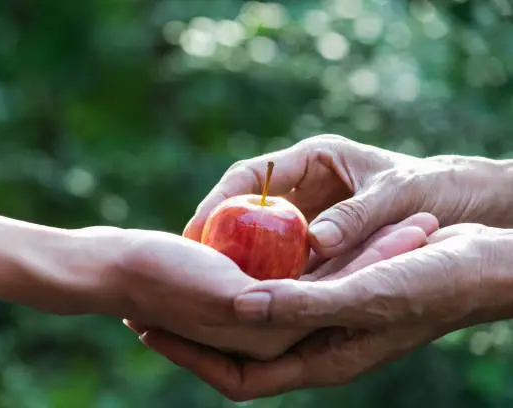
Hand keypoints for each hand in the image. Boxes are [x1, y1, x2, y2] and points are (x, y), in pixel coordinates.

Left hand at [125, 213, 442, 399]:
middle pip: (233, 348)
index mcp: (320, 359)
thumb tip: (240, 311)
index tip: (146, 331)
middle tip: (142, 307)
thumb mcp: (368, 294)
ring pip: (249, 318)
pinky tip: (220, 255)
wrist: (477, 262)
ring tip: (171, 282)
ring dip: (210, 305)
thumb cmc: (434, 283)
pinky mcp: (327, 289)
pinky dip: (241, 278)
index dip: (189, 357)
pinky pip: (271, 289)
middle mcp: (312, 343)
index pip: (237, 374)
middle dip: (187, 333)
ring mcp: (318, 316)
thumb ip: (306, 305)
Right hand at [183, 134, 512, 258]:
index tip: (197, 226)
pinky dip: (269, 270)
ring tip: (213, 281)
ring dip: (239, 254)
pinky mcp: (315, 237)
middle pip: (246, 205)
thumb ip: (355, 216)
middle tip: (193, 261)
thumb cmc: (429, 187)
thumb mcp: (395, 195)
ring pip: (260, 234)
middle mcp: (302, 185)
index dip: (220, 198)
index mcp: (313, 158)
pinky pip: (283, 254)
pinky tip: (256, 290)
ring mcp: (307, 212)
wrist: (458, 202)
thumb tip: (314, 244)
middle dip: (219, 230)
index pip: (252, 174)